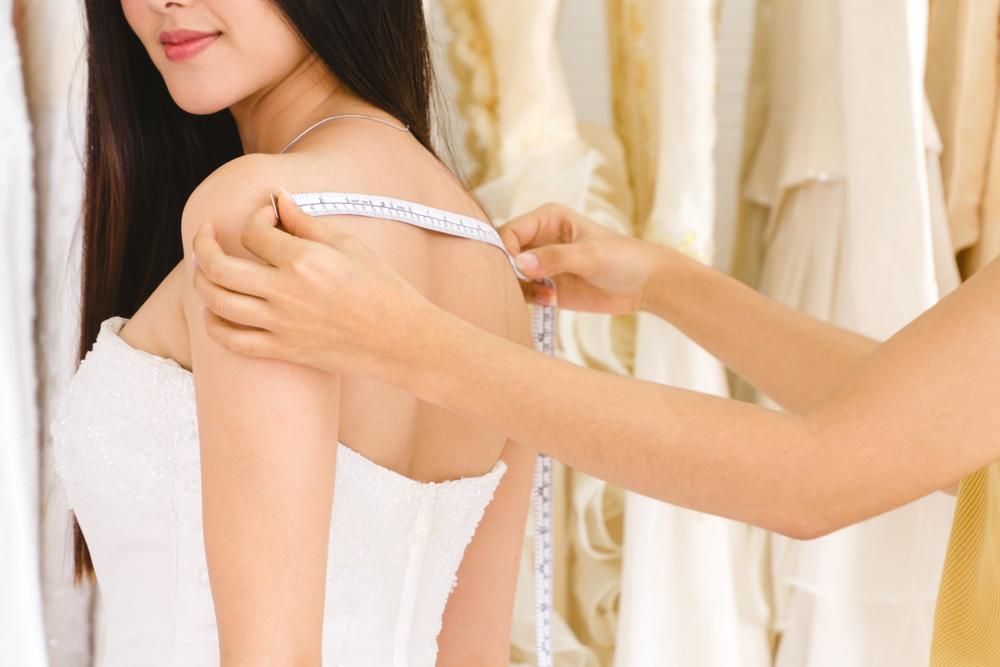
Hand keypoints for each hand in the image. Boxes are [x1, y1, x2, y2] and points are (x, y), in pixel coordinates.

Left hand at [192, 190, 438, 378]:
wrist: (400, 339)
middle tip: (206, 235)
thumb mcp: (349, 246)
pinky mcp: (283, 350)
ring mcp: (280, 324)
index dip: (256, 218)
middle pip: (218, 266)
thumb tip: (278, 198)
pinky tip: (214, 311)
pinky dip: (214, 324)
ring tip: (205, 269)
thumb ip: (307, 222)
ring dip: (201, 281)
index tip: (268, 217)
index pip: (253, 231)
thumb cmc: (383, 288)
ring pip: (217, 301)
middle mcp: (285, 292)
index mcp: (303, 260)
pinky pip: (232, 340)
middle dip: (204, 245)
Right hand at [498, 204, 664, 314]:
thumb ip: (555, 258)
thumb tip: (519, 264)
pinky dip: (528, 300)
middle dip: (508, 271)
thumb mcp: (590, 255)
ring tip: (546, 296)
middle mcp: (539, 239)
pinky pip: (522, 293)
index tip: (516, 269)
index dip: (505, 249)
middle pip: (503, 253)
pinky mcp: (545, 286)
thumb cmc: (623, 258)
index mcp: (547, 218)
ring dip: (520, 289)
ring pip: (510, 276)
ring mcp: (540, 264)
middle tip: (526, 285)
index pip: (510, 230)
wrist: (643, 284)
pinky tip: (549, 301)